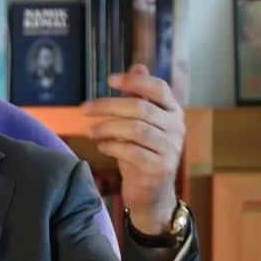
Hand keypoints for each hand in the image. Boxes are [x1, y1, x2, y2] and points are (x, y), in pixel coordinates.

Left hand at [83, 64, 183, 234]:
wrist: (151, 194)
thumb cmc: (142, 154)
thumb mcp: (140, 124)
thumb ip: (140, 97)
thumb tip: (137, 67)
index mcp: (173, 112)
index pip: (159, 88)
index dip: (134, 82)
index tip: (109, 79)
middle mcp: (177, 128)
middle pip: (140, 108)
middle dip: (108, 105)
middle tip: (84, 108)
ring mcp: (170, 149)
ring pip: (135, 129)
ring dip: (107, 127)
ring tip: (90, 131)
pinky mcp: (159, 168)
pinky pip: (132, 152)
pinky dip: (112, 146)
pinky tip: (101, 146)